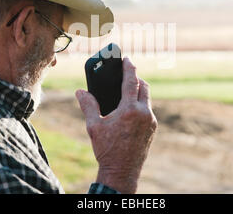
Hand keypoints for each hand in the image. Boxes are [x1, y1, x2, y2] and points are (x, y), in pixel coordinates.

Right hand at [75, 57, 156, 193]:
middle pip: (144, 87)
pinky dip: (141, 105)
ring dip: (140, 92)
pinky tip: (132, 110)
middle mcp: (144, 113)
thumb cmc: (107, 149)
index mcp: (130, 110)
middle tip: (127, 75)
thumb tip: (80, 91)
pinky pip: (149, 111)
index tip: (127, 59)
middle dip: (136, 79)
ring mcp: (151, 122)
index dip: (129, 68)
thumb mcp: (94, 126)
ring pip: (148, 99)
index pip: (131, 81)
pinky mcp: (152, 129)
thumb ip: (88, 105)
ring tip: (128, 91)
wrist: (122, 172)